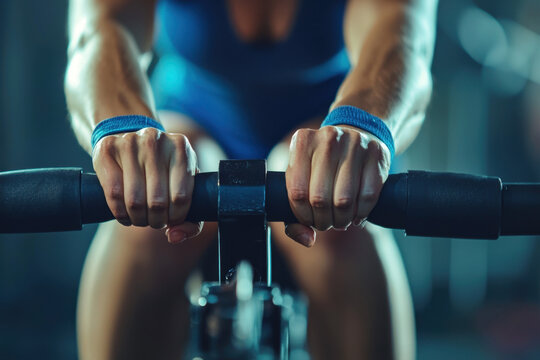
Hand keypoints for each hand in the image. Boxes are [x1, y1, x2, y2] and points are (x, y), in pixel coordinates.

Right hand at [92, 127, 201, 242]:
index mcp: (181, 148)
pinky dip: (119, 212)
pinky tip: (125, 215)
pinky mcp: (107, 149)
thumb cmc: (163, 171)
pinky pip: (113, 193)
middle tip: (155, 221)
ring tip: (141, 218)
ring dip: (138, 219)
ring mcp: (130, 142)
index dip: (175, 217)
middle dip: (156, 220)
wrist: (131, 140)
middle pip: (157, 201)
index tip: (171, 220)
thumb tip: (174, 236)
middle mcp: (156, 141)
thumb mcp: (183, 187)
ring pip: (134, 200)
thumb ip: (190, 219)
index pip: (181, 197)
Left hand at [285, 125, 390, 245]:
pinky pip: (368, 196)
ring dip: (342, 220)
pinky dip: (362, 213)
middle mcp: (327, 138)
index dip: (303, 215)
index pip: (297, 191)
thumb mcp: (302, 181)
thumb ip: (294, 216)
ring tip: (341, 221)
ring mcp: (354, 143)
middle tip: (326, 223)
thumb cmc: (323, 166)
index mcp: (302, 142)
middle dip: (323, 220)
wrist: (356, 136)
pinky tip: (357, 214)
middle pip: (320, 198)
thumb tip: (307, 239)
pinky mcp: (377, 153)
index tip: (309, 220)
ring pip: (344, 200)